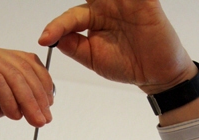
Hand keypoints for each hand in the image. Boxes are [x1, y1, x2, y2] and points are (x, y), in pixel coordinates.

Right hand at [0, 41, 53, 138]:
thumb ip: (12, 99)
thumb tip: (39, 104)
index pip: (27, 63)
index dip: (43, 84)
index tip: (49, 107)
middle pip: (23, 69)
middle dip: (39, 96)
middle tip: (46, 119)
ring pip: (13, 76)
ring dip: (29, 102)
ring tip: (36, 122)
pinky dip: (9, 100)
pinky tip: (15, 117)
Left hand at [39, 0, 195, 93]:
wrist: (154, 73)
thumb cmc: (125, 64)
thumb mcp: (93, 59)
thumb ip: (74, 46)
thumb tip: (52, 39)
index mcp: (92, 18)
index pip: (70, 17)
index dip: (56, 27)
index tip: (44, 39)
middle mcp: (107, 5)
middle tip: (79, 4)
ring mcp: (126, 1)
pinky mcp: (146, 1)